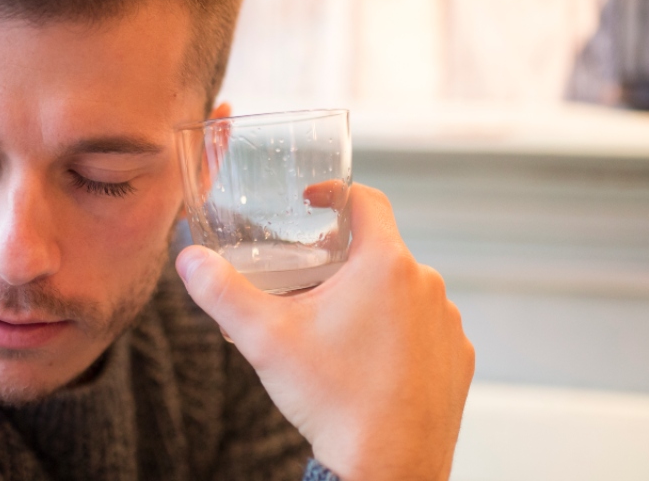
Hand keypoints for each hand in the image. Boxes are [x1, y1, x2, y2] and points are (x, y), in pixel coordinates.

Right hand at [175, 184, 473, 480]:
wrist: (386, 469)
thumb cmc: (332, 400)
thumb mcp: (263, 339)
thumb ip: (222, 292)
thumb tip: (190, 259)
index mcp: (385, 265)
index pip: (367, 201)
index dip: (335, 194)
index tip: (312, 202)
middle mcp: (427, 285)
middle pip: (378, 252)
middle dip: (340, 263)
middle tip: (303, 287)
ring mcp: (448, 324)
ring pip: (402, 292)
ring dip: (370, 300)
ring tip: (333, 332)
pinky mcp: (458, 359)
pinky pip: (424, 329)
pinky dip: (396, 335)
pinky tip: (366, 362)